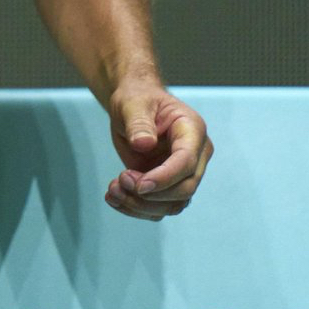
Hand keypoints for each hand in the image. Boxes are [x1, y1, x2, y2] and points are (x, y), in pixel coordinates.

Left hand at [103, 81, 211, 220]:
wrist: (133, 108)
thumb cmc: (137, 100)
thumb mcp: (132, 104)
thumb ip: (138, 122)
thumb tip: (144, 144)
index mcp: (192, 130)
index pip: (187, 162)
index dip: (165, 178)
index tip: (138, 185)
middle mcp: (195, 155)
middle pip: (185, 189)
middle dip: (151, 194)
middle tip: (120, 180)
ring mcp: (184, 173)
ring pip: (172, 204)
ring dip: (141, 205)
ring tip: (112, 191)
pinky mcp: (169, 186)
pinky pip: (159, 207)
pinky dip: (136, 208)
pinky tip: (114, 197)